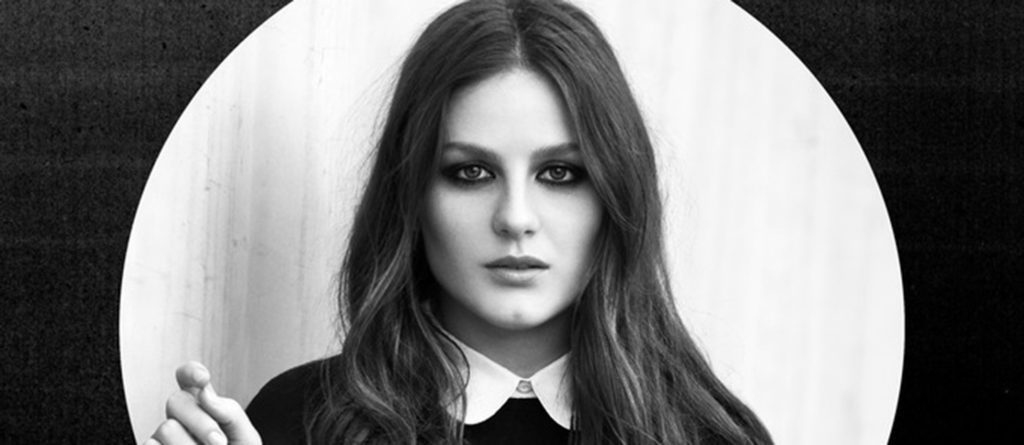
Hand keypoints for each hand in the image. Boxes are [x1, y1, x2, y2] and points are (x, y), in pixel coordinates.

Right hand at [145, 362, 261, 444]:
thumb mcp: (245, 439)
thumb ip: (229, 411)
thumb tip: (205, 392)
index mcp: (204, 408)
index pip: (188, 379)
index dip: (190, 372)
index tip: (203, 378)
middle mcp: (180, 420)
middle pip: (176, 400)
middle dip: (201, 422)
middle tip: (219, 444)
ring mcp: (163, 440)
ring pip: (166, 428)